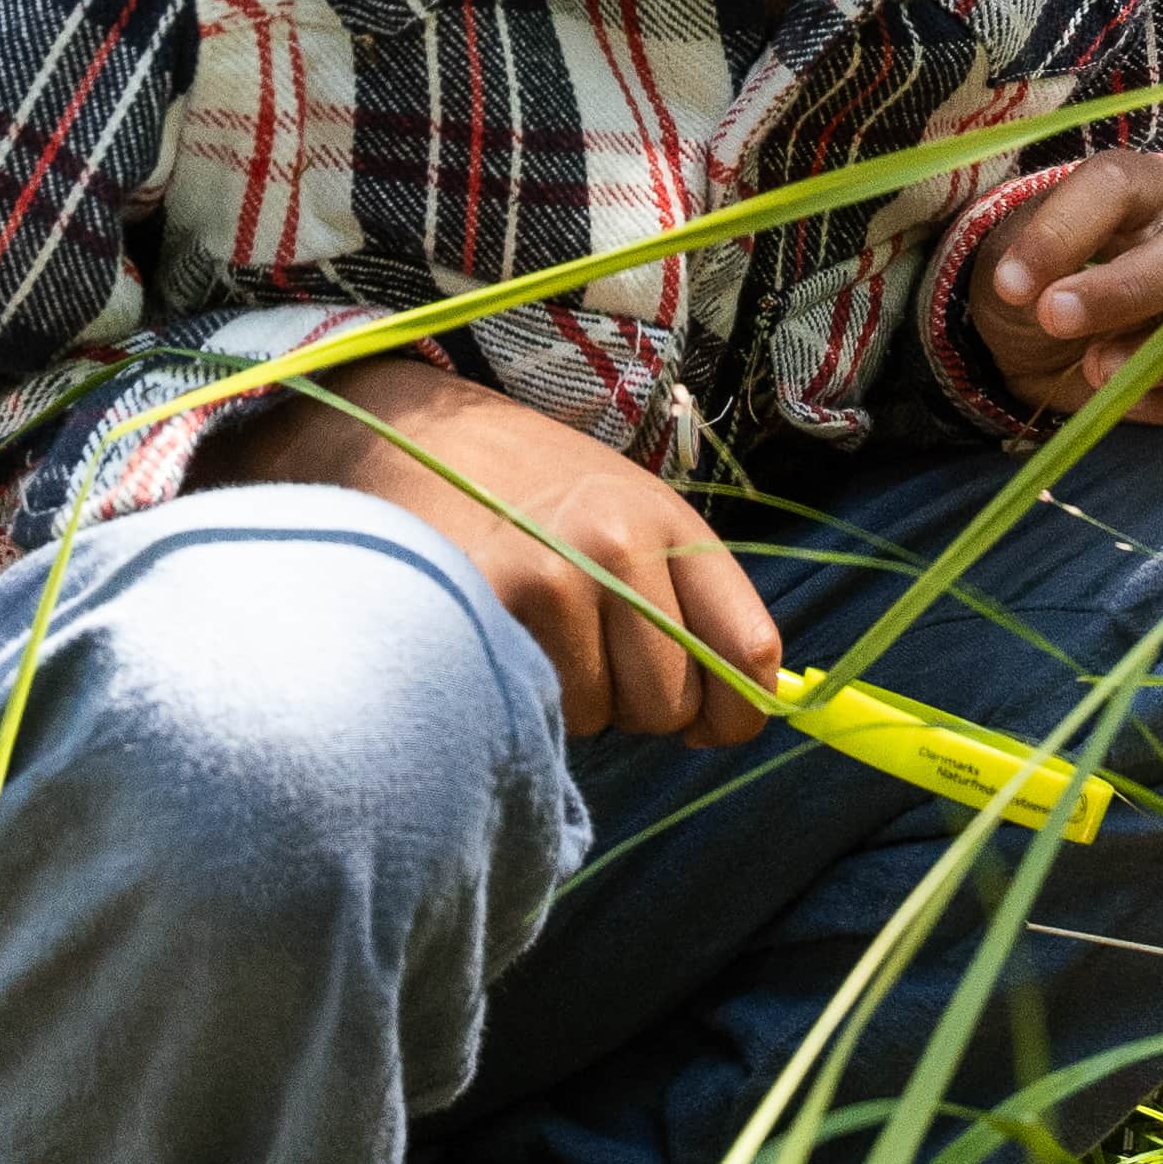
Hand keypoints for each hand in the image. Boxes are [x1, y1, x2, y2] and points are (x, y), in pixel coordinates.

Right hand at [199, 355, 777, 745]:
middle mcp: (625, 545)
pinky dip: (523, 695)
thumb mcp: (624, 514)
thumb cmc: (527, 491)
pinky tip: (501, 638)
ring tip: (534, 632)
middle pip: (671, 702)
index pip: (750, 651)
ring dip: (571, 700)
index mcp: (671, 525)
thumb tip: (719, 722)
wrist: (412, 437)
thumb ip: (678, 601)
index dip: (734, 715)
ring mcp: (558, 575)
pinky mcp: (495, 602)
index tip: (706, 727)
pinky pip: (539, 707)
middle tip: (586, 652)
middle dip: (634, 705)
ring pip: (601, 715)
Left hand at [965, 157, 1162, 426]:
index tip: (1010, 285)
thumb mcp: (1013, 265)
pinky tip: (1125, 401)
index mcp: (1145, 187)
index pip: (1117, 185)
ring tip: (1097, 370)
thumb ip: (1023, 271)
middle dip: (1126, 289)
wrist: (1058, 346)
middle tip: (1056, 319)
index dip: (1063, 232)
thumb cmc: (1045, 286)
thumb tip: (1050, 304)